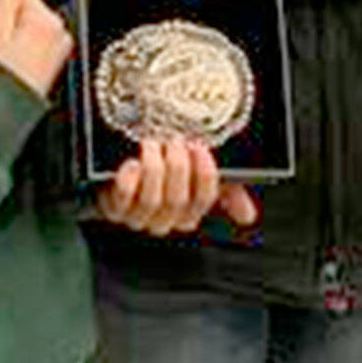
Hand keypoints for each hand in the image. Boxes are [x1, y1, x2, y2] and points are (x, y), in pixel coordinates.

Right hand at [0, 0, 72, 97]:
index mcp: (47, 20)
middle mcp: (57, 34)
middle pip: (23, 8)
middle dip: (2, 16)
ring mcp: (54, 53)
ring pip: (24, 27)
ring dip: (7, 33)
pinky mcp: (45, 68)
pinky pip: (28, 45)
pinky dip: (13, 48)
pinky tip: (0, 62)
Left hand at [97, 138, 257, 236]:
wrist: (119, 174)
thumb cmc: (164, 174)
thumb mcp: (197, 179)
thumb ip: (227, 193)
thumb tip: (248, 215)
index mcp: (188, 214)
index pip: (204, 199)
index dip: (204, 174)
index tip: (200, 148)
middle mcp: (165, 220)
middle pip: (178, 200)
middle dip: (177, 167)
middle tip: (174, 141)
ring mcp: (137, 217)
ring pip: (152, 200)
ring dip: (154, 169)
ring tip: (152, 144)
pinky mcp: (113, 209)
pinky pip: (122, 200)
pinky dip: (128, 181)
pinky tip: (131, 163)